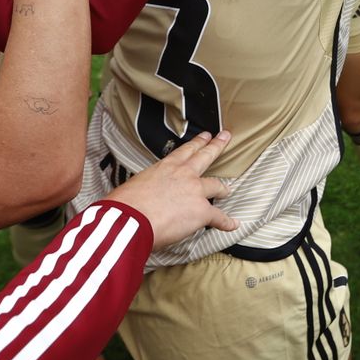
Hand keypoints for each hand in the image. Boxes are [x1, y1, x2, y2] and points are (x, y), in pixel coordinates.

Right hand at [106, 131, 238, 249]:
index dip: (198, 142)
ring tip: (228, 189)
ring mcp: (195, 191)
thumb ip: (147, 186)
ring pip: (217, 185)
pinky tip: (233, 224)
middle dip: (216, 146)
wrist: (131, 219)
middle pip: (205, 156)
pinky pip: (219, 217)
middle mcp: (184, 174)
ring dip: (223, 188)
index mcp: (166, 166)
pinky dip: (227, 222)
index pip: (185, 151)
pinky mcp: (202, 211)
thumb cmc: (125, 205)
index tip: (205, 135)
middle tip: (224, 137)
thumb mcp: (135, 185)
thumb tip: (144, 196)